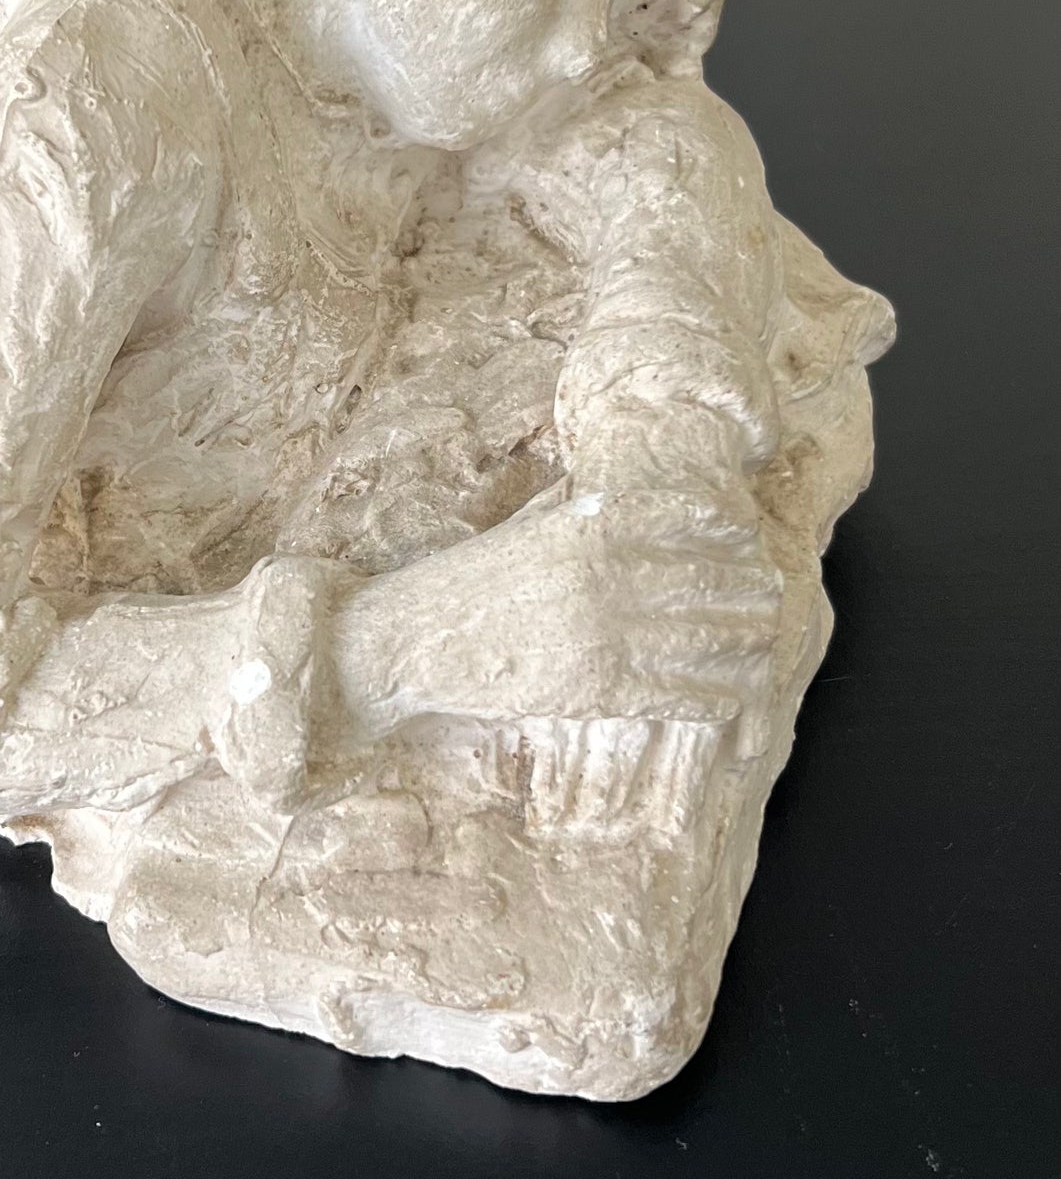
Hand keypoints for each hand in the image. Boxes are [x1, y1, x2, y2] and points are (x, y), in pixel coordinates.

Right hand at [336, 471, 781, 736]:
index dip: (732, 533)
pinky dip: (716, 694)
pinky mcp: (595, 690)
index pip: (692, 519)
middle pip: (713, 580)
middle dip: (750, 593)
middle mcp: (604, 574)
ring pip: (708, 639)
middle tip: (766, 600)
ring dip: (744, 645)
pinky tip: (729, 693)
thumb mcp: (525, 525)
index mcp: (588, 524)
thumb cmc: (467, 579)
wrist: (412, 641)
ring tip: (757, 646)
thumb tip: (620, 483)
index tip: (747, 543)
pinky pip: (681, 692)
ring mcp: (602, 633)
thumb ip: (575, 504)